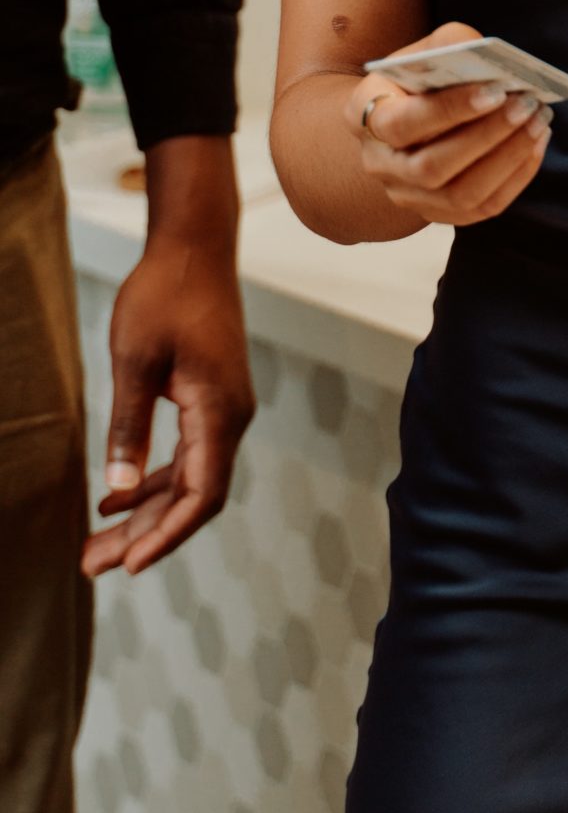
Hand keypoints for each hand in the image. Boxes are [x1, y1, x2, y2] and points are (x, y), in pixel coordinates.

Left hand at [83, 238, 255, 577]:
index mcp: (219, 412)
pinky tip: (114, 497)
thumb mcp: (135, 362)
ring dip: (144, 512)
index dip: (166, 534)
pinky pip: (185, 455)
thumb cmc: (165, 296)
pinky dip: (150, 479)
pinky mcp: (210, 399)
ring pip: (186, 479)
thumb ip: (128, 427)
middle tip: (92, 564)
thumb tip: (116, 488)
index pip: (201, 494)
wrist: (194, 248)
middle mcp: (230, 418)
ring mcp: (223, 409)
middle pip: (191, 496)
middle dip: (143, 534)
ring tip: (96, 542)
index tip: (130, 565)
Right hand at [344, 21, 552, 227]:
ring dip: (508, 158)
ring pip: (461, 195)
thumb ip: (453, 46)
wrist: (402, 113)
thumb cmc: (418, 77)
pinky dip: (517, 176)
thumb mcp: (425, 50)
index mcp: (363, 116)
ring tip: (539, 121)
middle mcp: (379, 164)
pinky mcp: (439, 213)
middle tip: (527, 104)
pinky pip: (483, 208)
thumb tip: (493, 62)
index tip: (497, 90)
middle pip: (431, 168)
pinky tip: (536, 143)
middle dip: (487, 136)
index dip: (450, 110)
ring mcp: (407, 196)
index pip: (402, 124)